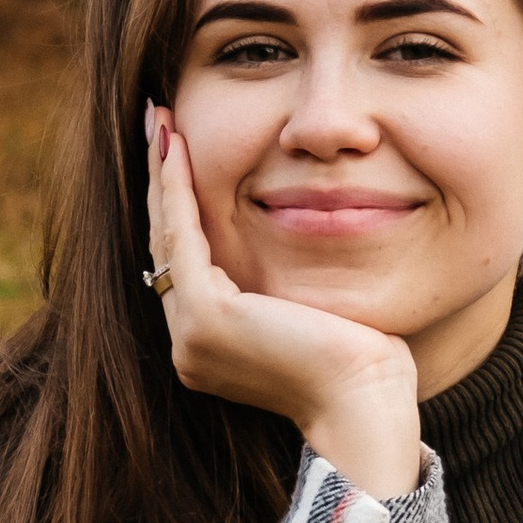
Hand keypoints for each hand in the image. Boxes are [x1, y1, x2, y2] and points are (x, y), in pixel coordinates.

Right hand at [143, 107, 420, 494]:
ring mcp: (191, 333)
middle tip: (158, 122)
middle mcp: (190, 344)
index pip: (189, 260)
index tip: (179, 151)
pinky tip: (177, 145)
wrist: (365, 403)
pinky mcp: (205, 317)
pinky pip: (183, 236)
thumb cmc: (364, 366)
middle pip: (168, 243)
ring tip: (158, 119)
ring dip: (161, 172)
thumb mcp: (318, 312)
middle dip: (161, 179)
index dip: (179, 204)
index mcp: (212, 346)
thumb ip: (293, 285)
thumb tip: (307, 247)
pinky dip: (176, 187)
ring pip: (167, 234)